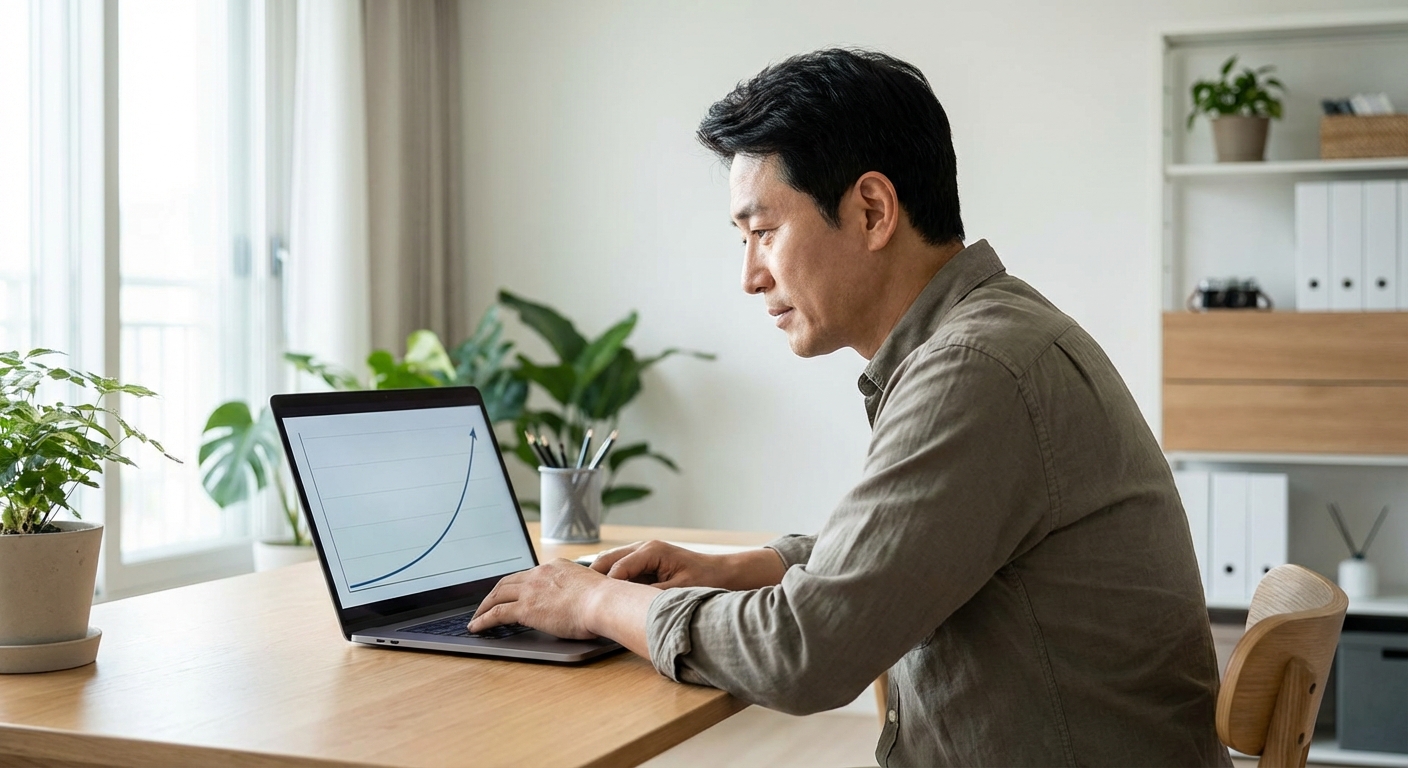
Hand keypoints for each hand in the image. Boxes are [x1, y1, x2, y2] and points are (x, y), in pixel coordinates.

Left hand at [469, 559, 607, 639]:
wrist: (604, 602)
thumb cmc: (606, 600)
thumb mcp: (590, 588)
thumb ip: (579, 592)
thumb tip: (581, 603)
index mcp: (555, 567)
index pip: (528, 574)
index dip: (515, 584)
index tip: (510, 592)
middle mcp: (540, 573)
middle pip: (507, 581)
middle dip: (494, 594)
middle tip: (486, 604)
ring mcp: (531, 590)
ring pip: (497, 595)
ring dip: (484, 607)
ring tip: (477, 618)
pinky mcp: (525, 608)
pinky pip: (496, 614)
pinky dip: (483, 620)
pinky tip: (477, 627)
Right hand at [592, 540, 784, 589]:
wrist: (723, 573)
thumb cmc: (704, 579)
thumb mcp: (678, 590)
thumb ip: (652, 595)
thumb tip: (630, 605)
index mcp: (650, 551)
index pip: (616, 568)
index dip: (604, 588)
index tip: (593, 606)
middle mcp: (643, 548)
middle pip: (606, 561)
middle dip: (593, 580)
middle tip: (581, 601)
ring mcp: (642, 554)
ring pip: (610, 565)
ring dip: (600, 581)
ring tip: (588, 602)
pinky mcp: (644, 564)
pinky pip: (620, 571)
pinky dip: (611, 583)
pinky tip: (605, 600)